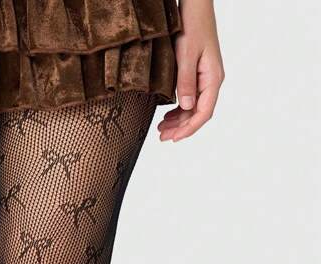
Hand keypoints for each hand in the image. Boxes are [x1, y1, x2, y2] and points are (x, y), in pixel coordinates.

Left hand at [158, 0, 224, 141]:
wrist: (195, 6)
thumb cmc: (193, 25)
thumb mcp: (186, 55)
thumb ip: (186, 82)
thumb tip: (185, 107)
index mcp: (213, 78)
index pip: (203, 113)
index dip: (189, 129)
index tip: (174, 138)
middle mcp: (212, 81)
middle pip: (198, 113)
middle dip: (181, 128)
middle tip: (162, 137)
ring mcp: (206, 78)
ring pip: (193, 107)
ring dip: (178, 120)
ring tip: (161, 129)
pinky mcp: (198, 74)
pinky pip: (191, 97)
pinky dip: (179, 109)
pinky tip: (168, 115)